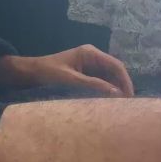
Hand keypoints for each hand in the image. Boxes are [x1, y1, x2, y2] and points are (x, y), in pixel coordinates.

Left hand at [0, 45, 133, 96]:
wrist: (30, 73)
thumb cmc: (47, 73)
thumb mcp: (70, 79)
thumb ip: (92, 85)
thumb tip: (116, 93)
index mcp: (90, 53)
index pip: (116, 65)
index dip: (125, 81)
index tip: (130, 97)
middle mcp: (93, 57)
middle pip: (115, 72)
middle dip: (122, 87)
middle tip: (128, 106)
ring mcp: (89, 66)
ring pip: (109, 79)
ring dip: (115, 91)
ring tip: (120, 107)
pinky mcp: (85, 75)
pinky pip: (101, 83)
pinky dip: (106, 93)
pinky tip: (108, 104)